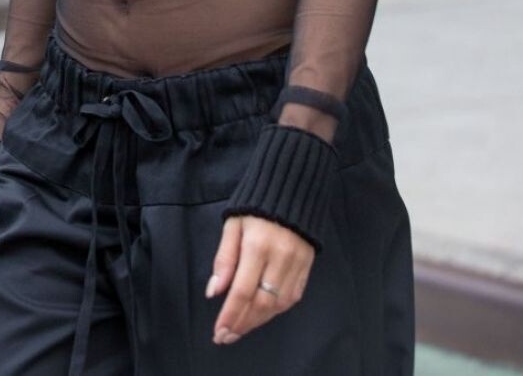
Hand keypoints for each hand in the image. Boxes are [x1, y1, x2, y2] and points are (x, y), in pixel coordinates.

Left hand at [206, 214, 315, 344]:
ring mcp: (297, 263)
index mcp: (257, 246)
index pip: (242, 291)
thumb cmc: (255, 204)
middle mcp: (280, 258)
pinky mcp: (308, 265)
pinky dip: (277, 310)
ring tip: (241, 328)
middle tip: (226, 336)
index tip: (218, 331)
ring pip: (278, 304)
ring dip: (258, 320)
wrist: (292, 185)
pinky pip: (293, 297)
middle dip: (243, 323)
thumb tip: (214, 292)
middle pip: (262, 302)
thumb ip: (224, 258)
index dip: (230, 315)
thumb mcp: (232, 224)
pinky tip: (263, 314)